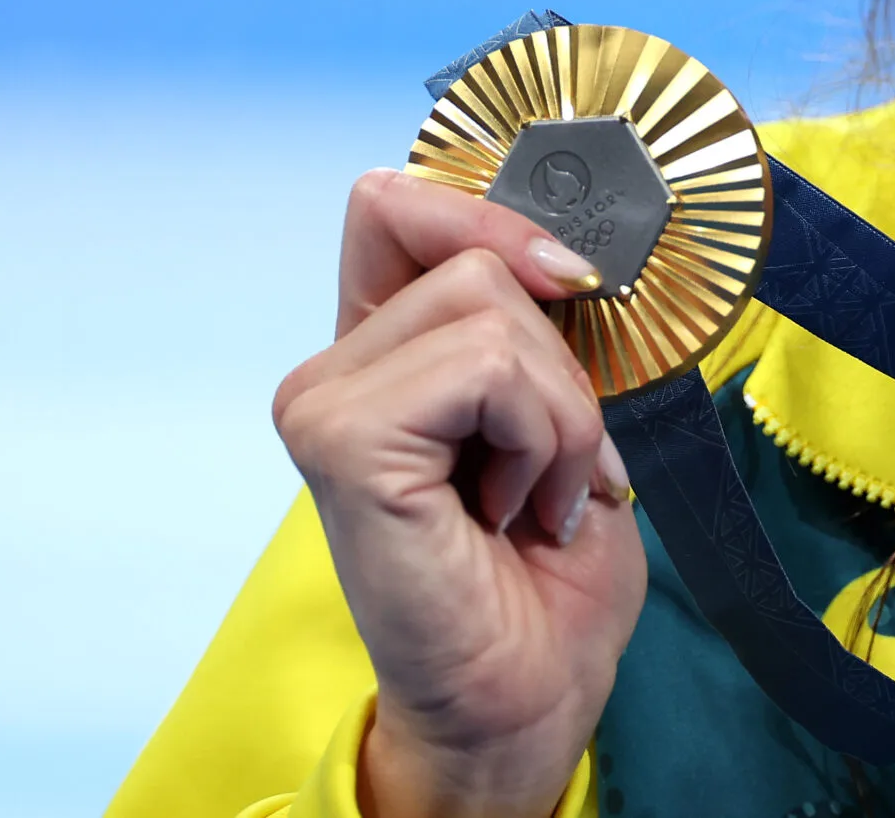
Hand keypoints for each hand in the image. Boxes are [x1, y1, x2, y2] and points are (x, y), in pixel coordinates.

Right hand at [274, 169, 646, 817]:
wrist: (532, 693)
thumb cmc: (548, 571)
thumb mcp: (563, 407)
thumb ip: (535, 318)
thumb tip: (564, 242)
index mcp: (382, 347)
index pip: (398, 201)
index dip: (493, 218)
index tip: (572, 283)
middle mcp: (336, 367)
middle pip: (478, 258)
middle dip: (562, 364)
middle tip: (555, 466)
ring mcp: (323, 402)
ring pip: (493, 311)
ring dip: (562, 413)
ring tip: (537, 495)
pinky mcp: (341, 440)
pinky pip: (488, 366)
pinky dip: (542, 436)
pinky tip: (513, 509)